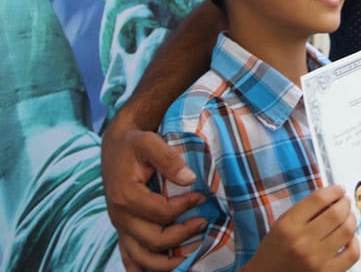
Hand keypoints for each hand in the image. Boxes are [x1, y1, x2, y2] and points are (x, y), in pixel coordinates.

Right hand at [101, 120, 205, 271]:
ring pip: (141, 259)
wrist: (116, 145)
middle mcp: (120, 216)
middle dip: (183, 235)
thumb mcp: (150, 142)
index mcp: (125, 195)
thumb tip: (190, 179)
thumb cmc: (135, 143)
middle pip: (153, 241)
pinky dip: (145, 268)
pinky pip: (130, 258)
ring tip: (192, 254)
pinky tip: (167, 267)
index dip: (185, 207)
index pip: (161, 213)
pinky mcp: (123, 229)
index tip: (202, 196)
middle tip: (204, 221)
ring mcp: (120, 226)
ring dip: (167, 263)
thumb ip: (168, 159)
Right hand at [245, 185, 359, 271]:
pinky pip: (352, 253)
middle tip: (345, 202)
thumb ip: (305, 210)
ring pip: (347, 231)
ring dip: (351, 219)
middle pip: (336, 214)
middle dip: (345, 203)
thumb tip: (335, 196)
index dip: (334, 191)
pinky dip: (355, 242)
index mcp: (288, 226)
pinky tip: (349, 238)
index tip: (339, 189)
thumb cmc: (276, 248)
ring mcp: (316, 260)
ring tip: (348, 217)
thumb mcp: (282, 224)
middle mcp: (302, 242)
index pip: (318, 199)